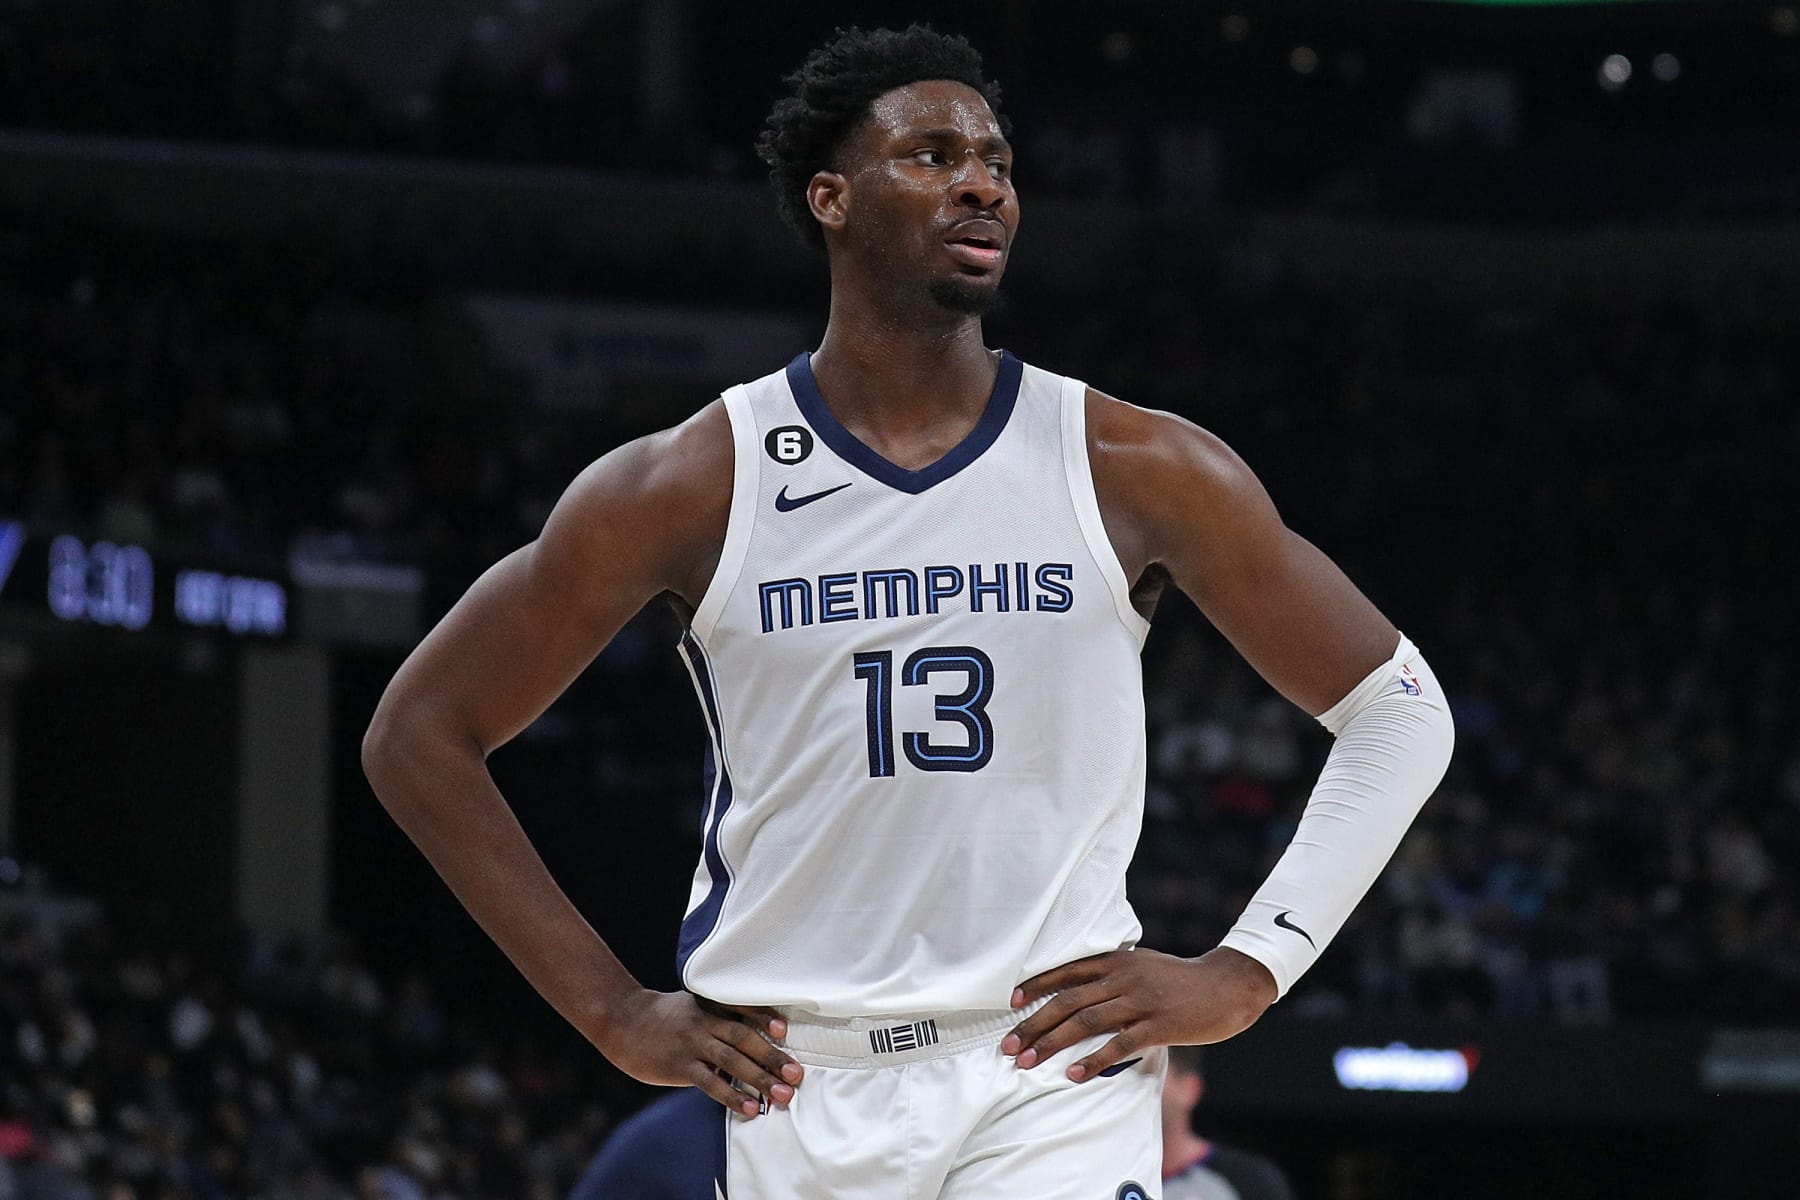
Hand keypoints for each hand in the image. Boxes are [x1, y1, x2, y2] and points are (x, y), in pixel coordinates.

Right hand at [594, 989, 803, 1117]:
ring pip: (732, 1061)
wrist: (621, 1020)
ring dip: (760, 1079)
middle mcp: (704, 1022)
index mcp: (709, 1004)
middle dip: (772, 1057)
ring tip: (782, 1095)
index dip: (765, 1018)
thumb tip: (751, 1038)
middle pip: (744, 1038)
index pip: (742, 1009)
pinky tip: (750, 1108)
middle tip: (795, 1074)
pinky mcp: (679, 1066)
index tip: (785, 1030)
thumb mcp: (690, 1005)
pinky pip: (710, 1082)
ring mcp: (691, 1044)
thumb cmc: (661, 1016)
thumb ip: (717, 1017)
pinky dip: (732, 1095)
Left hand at [1001, 946, 1276, 1081]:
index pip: (1067, 971)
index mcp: (1117, 961)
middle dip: (1034, 1023)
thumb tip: (1083, 992)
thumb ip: (1115, 974)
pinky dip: (1093, 1060)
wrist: (1228, 985)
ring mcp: (1141, 1002)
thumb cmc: (1182, 980)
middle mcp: (1123, 978)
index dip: (1036, 986)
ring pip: (1086, 1022)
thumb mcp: (1144, 965)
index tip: (1011, 1002)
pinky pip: (1119, 1045)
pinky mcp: (1158, 1026)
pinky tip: (1073, 1074)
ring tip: (1028, 1061)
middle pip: (1068, 1000)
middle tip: (1009, 1045)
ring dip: (1053, 1043)